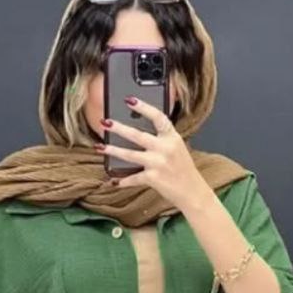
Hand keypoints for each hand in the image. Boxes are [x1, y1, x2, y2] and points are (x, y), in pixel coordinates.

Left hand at [95, 96, 210, 213]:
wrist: (192, 192)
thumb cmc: (183, 169)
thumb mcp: (177, 147)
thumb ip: (162, 138)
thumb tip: (139, 130)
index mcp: (172, 137)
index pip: (157, 117)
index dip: (143, 107)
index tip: (129, 100)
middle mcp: (165, 148)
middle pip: (137, 135)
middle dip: (118, 128)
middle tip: (105, 122)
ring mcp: (158, 163)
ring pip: (130, 154)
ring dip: (112, 150)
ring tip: (100, 147)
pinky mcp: (153, 178)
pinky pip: (133, 178)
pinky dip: (122, 180)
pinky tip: (113, 180)